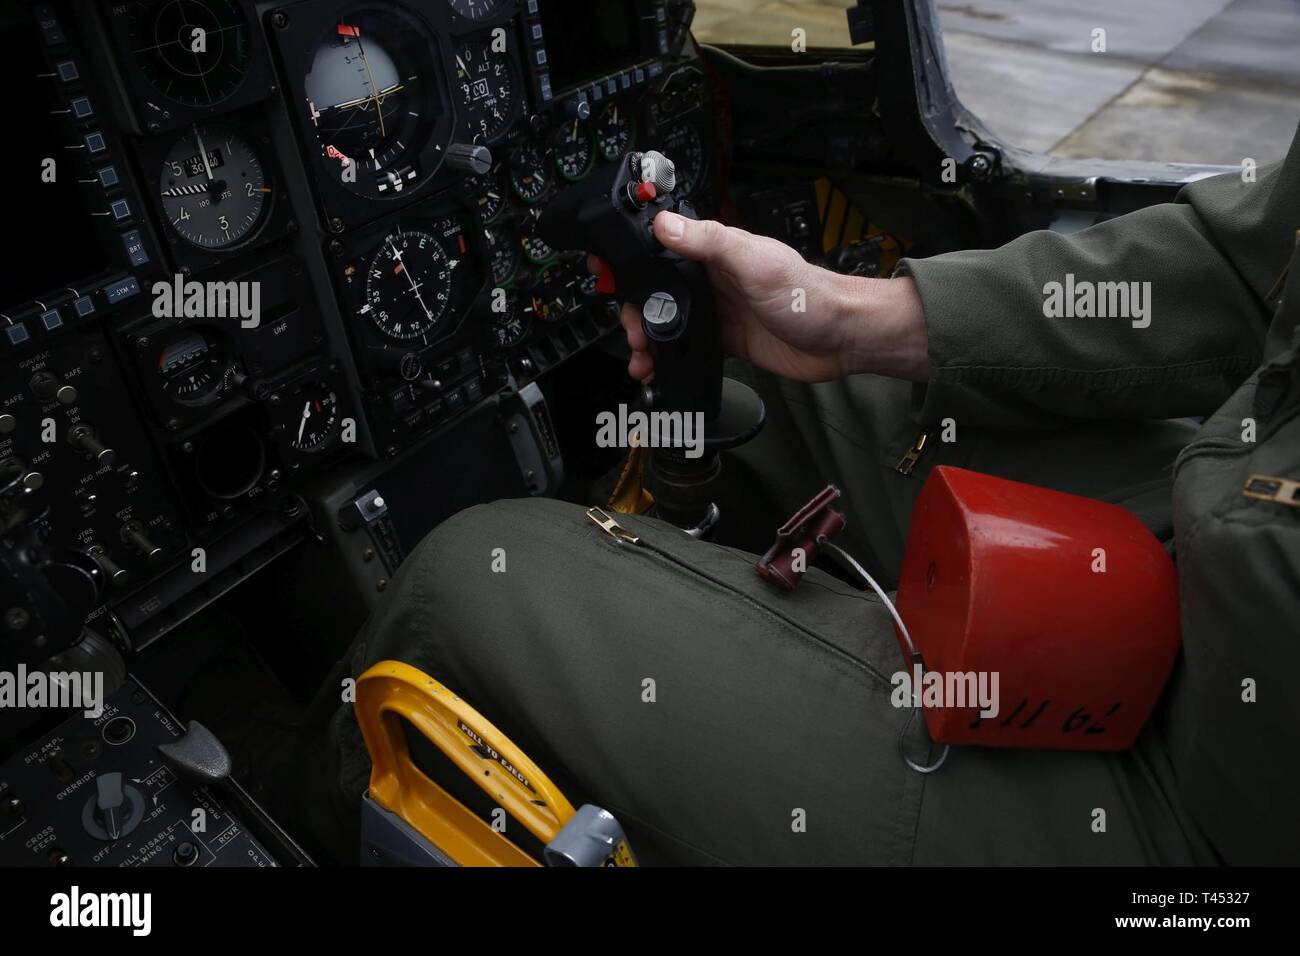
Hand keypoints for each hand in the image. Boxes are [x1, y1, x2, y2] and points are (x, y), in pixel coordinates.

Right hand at [593, 211, 929, 383]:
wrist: (840, 339)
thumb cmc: (809, 295)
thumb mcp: (756, 262)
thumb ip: (710, 242)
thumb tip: (666, 224)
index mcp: (717, 251)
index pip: (664, 246)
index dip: (633, 259)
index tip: (607, 271)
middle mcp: (714, 278)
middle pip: (658, 289)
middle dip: (635, 309)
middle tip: (631, 329)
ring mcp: (719, 310)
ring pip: (669, 321)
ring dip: (648, 338)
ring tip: (640, 356)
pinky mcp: (726, 340)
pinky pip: (686, 346)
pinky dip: (667, 357)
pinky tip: (657, 368)